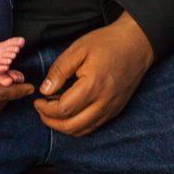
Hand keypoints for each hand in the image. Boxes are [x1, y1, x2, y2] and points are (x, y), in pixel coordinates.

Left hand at [34, 12, 153, 136]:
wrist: (136, 44)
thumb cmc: (107, 43)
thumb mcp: (78, 49)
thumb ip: (60, 70)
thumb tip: (45, 91)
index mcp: (93, 86)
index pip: (64, 109)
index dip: (46, 109)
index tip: (37, 100)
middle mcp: (104, 103)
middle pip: (72, 126)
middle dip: (51, 122)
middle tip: (40, 110)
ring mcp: (111, 109)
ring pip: (83, 130)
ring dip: (63, 126)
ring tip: (51, 112)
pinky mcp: (116, 110)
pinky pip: (93, 126)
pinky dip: (77, 125)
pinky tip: (69, 113)